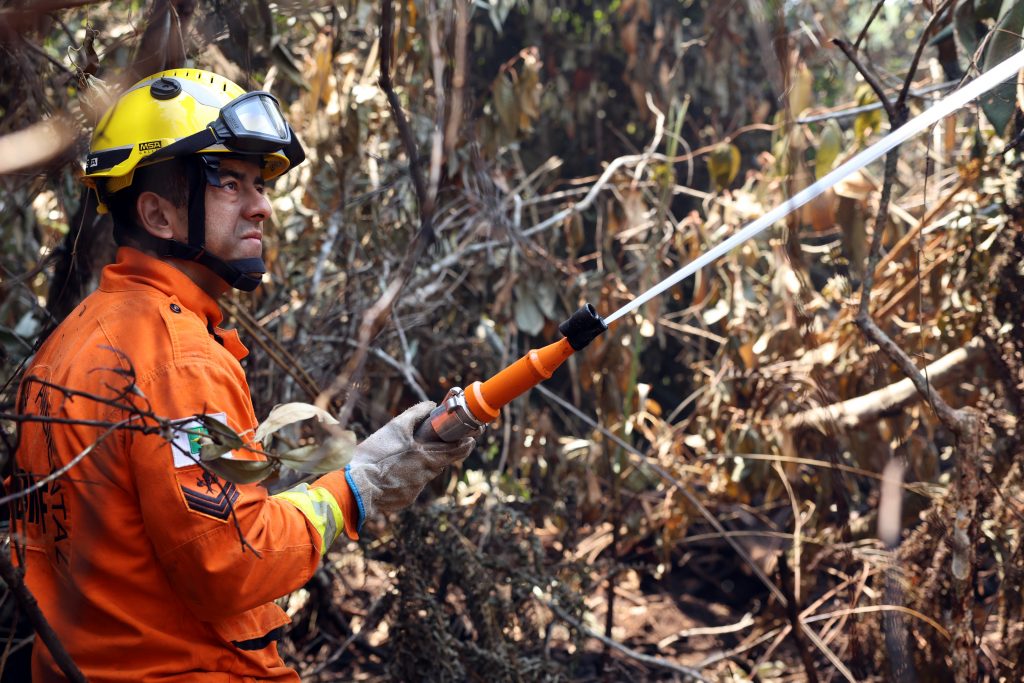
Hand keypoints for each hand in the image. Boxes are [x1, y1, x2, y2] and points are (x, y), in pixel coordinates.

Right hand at [344, 402, 474, 522]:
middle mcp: (425, 475)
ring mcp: (416, 489)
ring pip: (422, 474)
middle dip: (435, 453)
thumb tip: (430, 405)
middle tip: (424, 446)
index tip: (470, 438)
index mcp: (427, 457)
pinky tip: (388, 474)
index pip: (457, 452)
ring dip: (415, 466)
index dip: (465, 445)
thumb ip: (415, 414)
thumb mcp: (395, 428)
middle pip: (438, 462)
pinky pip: (409, 487)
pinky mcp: (405, 500)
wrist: (356, 486)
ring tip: (398, 459)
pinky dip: (402, 479)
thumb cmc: (375, 455)